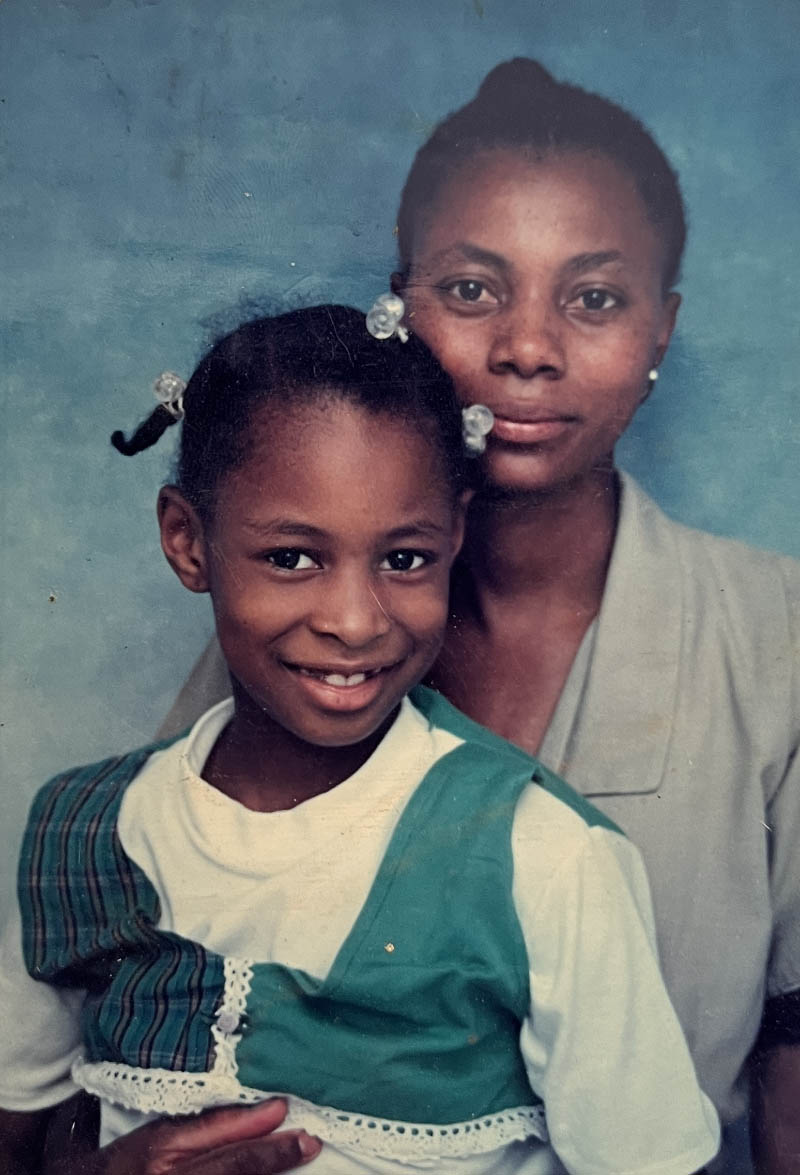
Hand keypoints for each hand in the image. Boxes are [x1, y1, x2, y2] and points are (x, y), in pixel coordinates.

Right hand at [47, 1098, 320, 1174]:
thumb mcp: (157, 1135)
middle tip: (308, 1142)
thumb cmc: (128, 1163)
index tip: (282, 1108)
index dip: (249, 1124)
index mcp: (159, 1149)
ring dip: (268, 1173)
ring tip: (300, 1154)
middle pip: (229, 1167)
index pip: (211, 1135)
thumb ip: (200, 1124)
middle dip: (272, 1156)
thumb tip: (255, 1106)